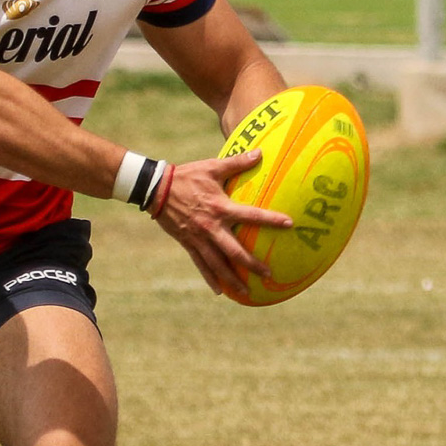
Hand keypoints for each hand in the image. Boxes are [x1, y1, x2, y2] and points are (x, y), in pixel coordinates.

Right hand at [152, 150, 291, 296]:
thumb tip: (260, 153)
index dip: (271, 220)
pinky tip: (219, 290)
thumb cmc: (187, 176)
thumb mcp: (212, 167)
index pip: (251, 215)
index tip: (289, 225)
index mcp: (220, 208)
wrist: (156, 189)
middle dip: (252, 264)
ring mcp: (198, 238)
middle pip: (235, 251)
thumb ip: (237, 162)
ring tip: (246, 292)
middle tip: (269, 274)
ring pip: (218, 264)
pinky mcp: (188, 243)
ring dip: (233, 279)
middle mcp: (211, 227)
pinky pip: (201, 264)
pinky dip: (210, 278)